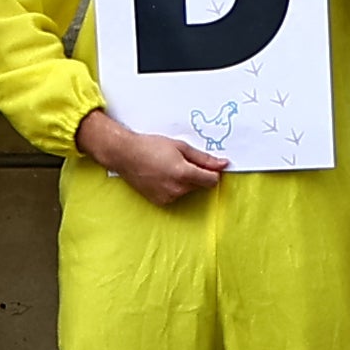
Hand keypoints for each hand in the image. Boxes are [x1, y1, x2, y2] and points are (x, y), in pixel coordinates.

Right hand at [77, 108, 226, 204]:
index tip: (206, 164)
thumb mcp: (180, 147)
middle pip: (200, 185)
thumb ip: (204, 158)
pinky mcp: (160, 202)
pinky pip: (175, 195)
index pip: (212, 180)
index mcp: (184, 174)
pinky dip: (173, 187)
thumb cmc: (151, 146)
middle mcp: (177, 189)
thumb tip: (223, 164)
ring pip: (187, 190)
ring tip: (168, 167)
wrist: (126, 155)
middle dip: (197, 174)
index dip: (212, 172)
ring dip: (184, 181)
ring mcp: (168, 198)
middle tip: (182, 160)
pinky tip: (162, 175)